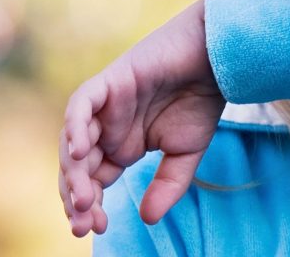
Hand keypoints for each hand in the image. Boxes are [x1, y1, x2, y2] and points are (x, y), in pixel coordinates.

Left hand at [59, 0, 225, 236]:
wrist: (215, 61)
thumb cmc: (201, 102)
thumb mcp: (185, 156)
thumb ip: (166, 186)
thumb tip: (147, 219)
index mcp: (120, 146)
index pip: (93, 181)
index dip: (90, 206)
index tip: (98, 228)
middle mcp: (106, 128)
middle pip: (77, 166)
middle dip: (76, 197)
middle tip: (84, 225)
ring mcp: (104, 106)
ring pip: (73, 141)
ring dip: (74, 172)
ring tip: (84, 200)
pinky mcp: (108, 83)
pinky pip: (80, 106)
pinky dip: (75, 127)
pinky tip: (80, 153)